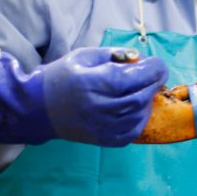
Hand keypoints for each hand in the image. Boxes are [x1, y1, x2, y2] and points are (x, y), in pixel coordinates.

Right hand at [0, 47, 167, 145]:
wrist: (37, 109)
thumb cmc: (61, 77)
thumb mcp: (84, 56)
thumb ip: (113, 55)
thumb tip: (138, 57)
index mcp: (92, 83)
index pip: (132, 77)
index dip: (152, 70)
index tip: (159, 64)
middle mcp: (98, 107)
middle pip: (139, 97)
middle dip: (154, 83)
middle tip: (158, 75)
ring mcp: (101, 127)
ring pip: (138, 115)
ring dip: (148, 100)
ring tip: (146, 89)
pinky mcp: (103, 140)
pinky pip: (131, 132)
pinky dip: (140, 119)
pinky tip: (138, 108)